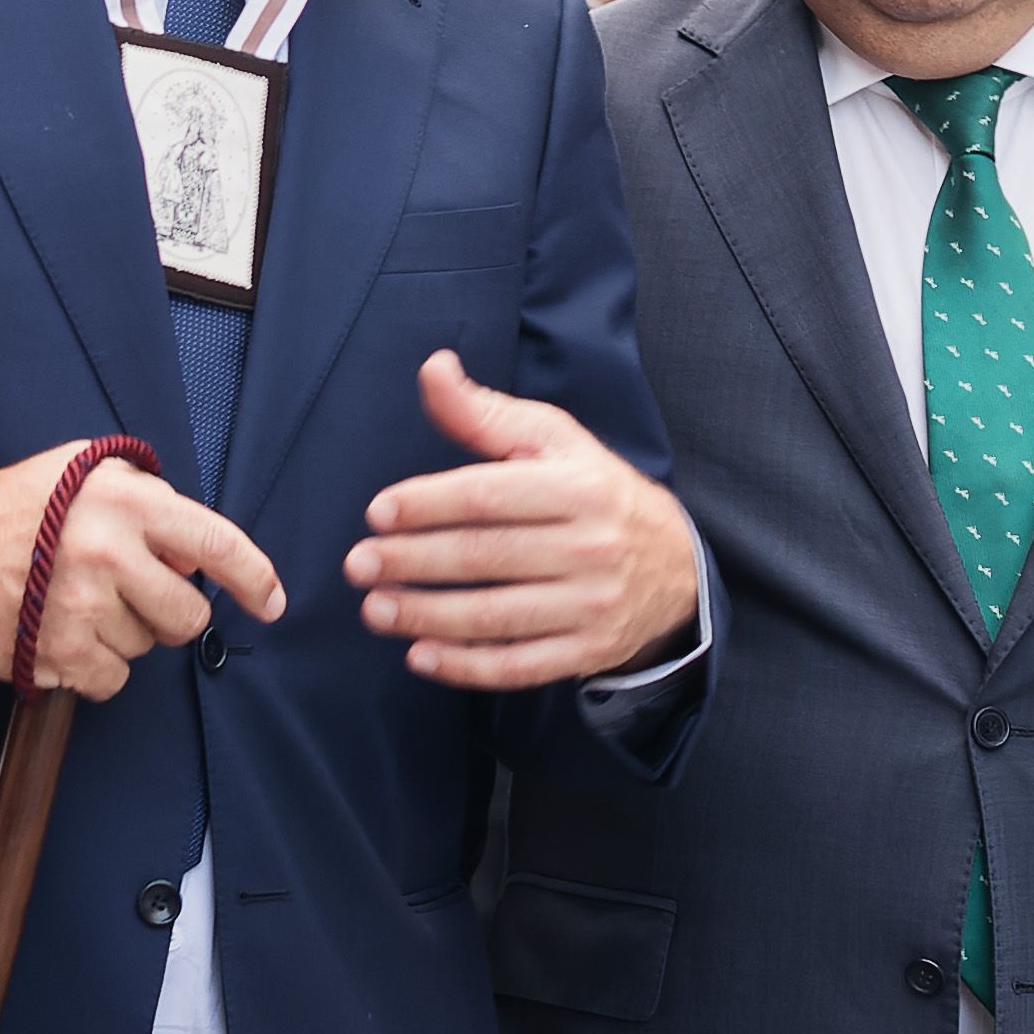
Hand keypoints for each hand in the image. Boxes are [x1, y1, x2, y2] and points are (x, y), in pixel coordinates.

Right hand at [0, 442, 284, 697]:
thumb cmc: (14, 508)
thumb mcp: (83, 472)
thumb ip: (147, 499)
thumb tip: (198, 555)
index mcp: (125, 503)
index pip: (216, 544)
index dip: (255, 578)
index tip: (272, 602)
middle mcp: (109, 554)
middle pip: (189, 614)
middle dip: (172, 611)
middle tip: (132, 594)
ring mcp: (81, 608)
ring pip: (148, 647)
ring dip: (124, 634)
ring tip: (77, 602)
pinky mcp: (55, 654)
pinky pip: (112, 679)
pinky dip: (96, 666)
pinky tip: (65, 634)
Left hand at [345, 351, 701, 689]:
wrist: (676, 566)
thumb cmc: (595, 492)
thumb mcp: (552, 440)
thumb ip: (485, 413)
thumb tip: (432, 368)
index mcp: (579, 487)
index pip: (490, 496)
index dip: (428, 504)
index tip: (378, 513)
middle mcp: (590, 546)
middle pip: (486, 556)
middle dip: (413, 562)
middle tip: (357, 565)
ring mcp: (592, 604)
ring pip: (496, 616)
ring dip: (427, 616)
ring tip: (375, 610)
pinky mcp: (589, 650)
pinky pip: (519, 666)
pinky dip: (465, 666)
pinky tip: (420, 655)